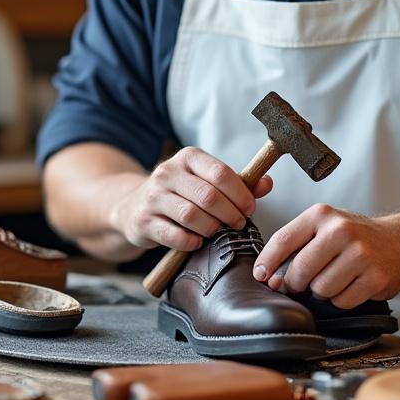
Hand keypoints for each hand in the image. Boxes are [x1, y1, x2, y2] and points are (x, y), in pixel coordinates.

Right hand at [109, 147, 272, 251]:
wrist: (132, 206)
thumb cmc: (180, 194)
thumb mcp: (205, 181)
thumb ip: (238, 183)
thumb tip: (267, 183)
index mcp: (187, 157)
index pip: (220, 173)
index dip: (240, 194)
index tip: (250, 209)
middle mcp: (167, 173)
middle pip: (208, 196)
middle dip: (230, 214)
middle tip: (238, 224)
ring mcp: (152, 197)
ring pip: (191, 216)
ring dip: (212, 229)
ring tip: (217, 232)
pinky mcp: (143, 221)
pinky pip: (174, 235)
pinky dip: (191, 242)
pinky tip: (197, 241)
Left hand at [253, 205, 399, 308]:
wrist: (399, 242)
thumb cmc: (353, 237)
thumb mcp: (323, 228)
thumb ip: (295, 248)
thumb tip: (270, 278)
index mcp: (322, 215)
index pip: (283, 240)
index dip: (267, 262)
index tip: (261, 276)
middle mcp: (341, 231)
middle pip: (300, 270)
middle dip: (296, 283)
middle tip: (304, 282)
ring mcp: (361, 254)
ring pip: (320, 289)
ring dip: (322, 292)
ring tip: (335, 278)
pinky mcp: (375, 277)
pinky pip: (342, 301)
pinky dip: (341, 299)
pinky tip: (350, 285)